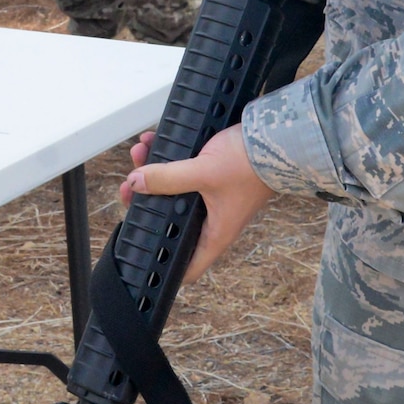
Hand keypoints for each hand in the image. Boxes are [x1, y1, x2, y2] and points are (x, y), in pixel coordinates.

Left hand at [119, 124, 273, 283]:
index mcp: (214, 234)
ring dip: (153, 174)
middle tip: (130, 186)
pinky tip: (153, 141)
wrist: (274, 137)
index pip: (188, 267)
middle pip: (171, 221)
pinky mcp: (212, 176)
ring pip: (173, 192)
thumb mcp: (202, 172)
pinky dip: (167, 159)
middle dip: (147, 202)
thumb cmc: (248, 164)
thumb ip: (167, 178)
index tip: (140, 252)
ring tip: (139, 153)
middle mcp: (212, 221)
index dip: (164, 265)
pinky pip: (182, 172)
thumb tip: (135, 183)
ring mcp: (212, 199)